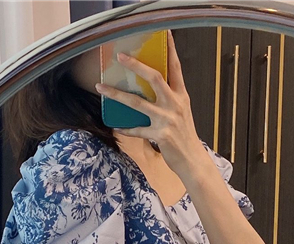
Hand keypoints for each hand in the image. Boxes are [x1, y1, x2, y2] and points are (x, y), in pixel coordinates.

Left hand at [95, 30, 206, 177]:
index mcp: (181, 95)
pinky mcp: (159, 135)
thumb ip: (170, 98)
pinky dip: (125, 128)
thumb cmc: (184, 135)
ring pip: (137, 103)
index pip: (175, 67)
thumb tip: (152, 87)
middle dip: (136, 65)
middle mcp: (174, 104)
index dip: (170, 50)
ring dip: (117, 95)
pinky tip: (116, 126)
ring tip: (101, 88)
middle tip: (120, 56)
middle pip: (154, 77)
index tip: (164, 33)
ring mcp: (166, 119)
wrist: (192, 159)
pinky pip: (137, 130)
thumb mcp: (182, 111)